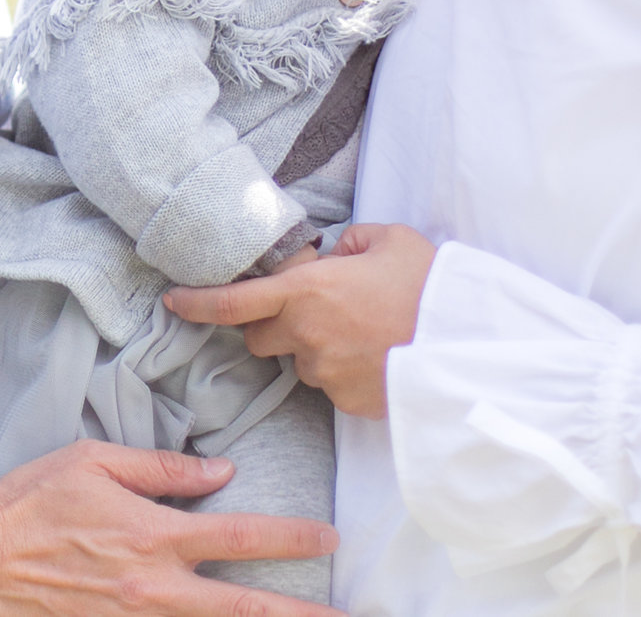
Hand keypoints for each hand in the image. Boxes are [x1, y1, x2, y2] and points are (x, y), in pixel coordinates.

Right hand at [0, 441, 341, 616]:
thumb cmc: (32, 501)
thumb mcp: (93, 460)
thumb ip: (161, 468)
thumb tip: (219, 473)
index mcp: (154, 535)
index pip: (242, 538)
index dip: (293, 540)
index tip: (329, 539)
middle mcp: (155, 588)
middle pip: (246, 610)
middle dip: (303, 616)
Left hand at [163, 224, 435, 417]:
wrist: (469, 343)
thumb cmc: (428, 285)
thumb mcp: (389, 239)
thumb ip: (348, 241)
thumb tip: (334, 252)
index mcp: (307, 290)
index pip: (233, 302)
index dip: (195, 303)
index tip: (171, 302)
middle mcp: (306, 334)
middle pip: (258, 338)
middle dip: (271, 325)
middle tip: (311, 309)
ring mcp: (325, 372)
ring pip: (298, 361)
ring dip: (313, 347)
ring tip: (361, 331)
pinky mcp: (347, 400)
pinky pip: (329, 384)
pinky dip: (342, 369)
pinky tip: (375, 355)